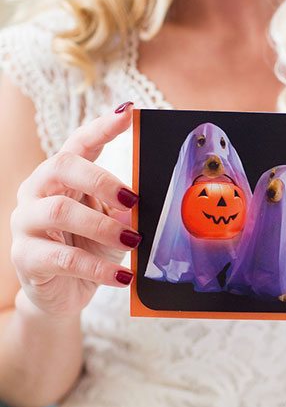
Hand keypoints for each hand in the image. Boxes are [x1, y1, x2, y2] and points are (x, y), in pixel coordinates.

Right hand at [10, 101, 140, 319]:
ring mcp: (25, 223)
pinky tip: (122, 277)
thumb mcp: (112, 224)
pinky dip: (98, 267)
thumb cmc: (89, 248)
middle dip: (101, 179)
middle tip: (133, 200)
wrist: (63, 294)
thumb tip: (138, 207)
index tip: (128, 112)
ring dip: (102, 226)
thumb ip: (123, 211)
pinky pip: (63, 258)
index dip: (102, 127)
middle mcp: (36, 191)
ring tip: (133, 241)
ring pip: (59, 211)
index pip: (78, 143)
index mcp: (59, 176)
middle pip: (61, 166)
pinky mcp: (26, 257)